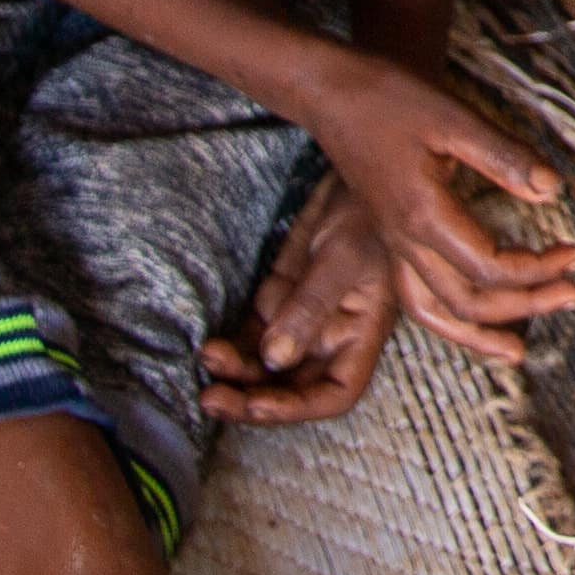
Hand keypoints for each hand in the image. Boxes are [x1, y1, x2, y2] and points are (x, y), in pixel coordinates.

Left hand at [201, 178, 404, 423]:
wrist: (355, 167)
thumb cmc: (368, 209)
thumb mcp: (343, 255)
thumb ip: (310, 306)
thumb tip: (274, 358)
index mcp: (361, 334)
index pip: (334, 393)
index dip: (297, 407)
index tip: (257, 403)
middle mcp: (332, 335)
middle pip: (292, 387)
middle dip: (253, 398)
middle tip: (213, 397)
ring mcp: (303, 318)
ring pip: (266, 365)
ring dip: (236, 374)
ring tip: (206, 362)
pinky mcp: (279, 298)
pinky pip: (251, 336)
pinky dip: (231, 347)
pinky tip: (209, 346)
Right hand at [291, 50, 574, 364]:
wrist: (334, 93)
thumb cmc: (391, 99)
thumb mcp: (454, 118)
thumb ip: (504, 158)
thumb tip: (552, 192)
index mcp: (422, 216)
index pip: (489, 268)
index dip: (537, 269)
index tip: (573, 253)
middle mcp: (405, 241)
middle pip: (466, 302)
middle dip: (524, 305)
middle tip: (572, 293)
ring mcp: (395, 244)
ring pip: (433, 313)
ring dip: (479, 332)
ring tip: (517, 348)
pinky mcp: (392, 238)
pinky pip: (418, 296)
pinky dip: (449, 319)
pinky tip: (474, 319)